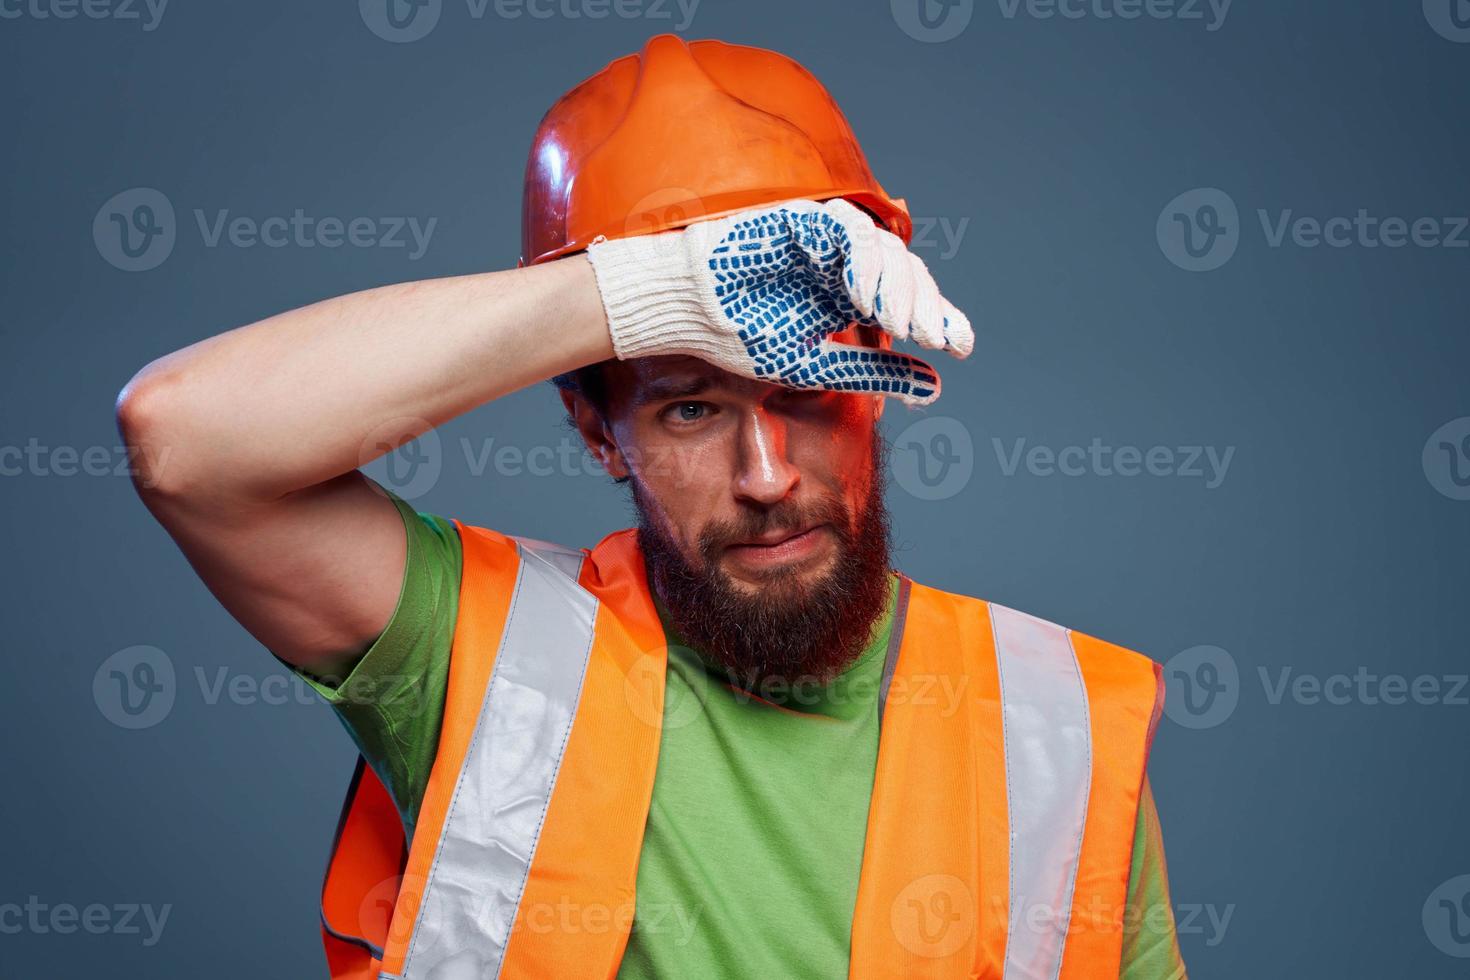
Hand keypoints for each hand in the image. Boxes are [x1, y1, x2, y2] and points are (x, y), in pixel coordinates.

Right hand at [585, 198, 973, 405]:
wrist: (687, 312)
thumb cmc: (742, 336)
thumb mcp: (816, 365)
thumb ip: (873, 371)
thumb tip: (935, 388)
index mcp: (853, 298)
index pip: (910, 302)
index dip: (939, 319)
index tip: (958, 348)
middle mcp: (848, 265)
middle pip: (907, 274)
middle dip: (926, 306)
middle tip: (935, 338)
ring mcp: (828, 240)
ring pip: (886, 248)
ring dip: (899, 286)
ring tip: (902, 324)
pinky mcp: (805, 218)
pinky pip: (847, 229)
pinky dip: (862, 261)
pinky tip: (866, 297)